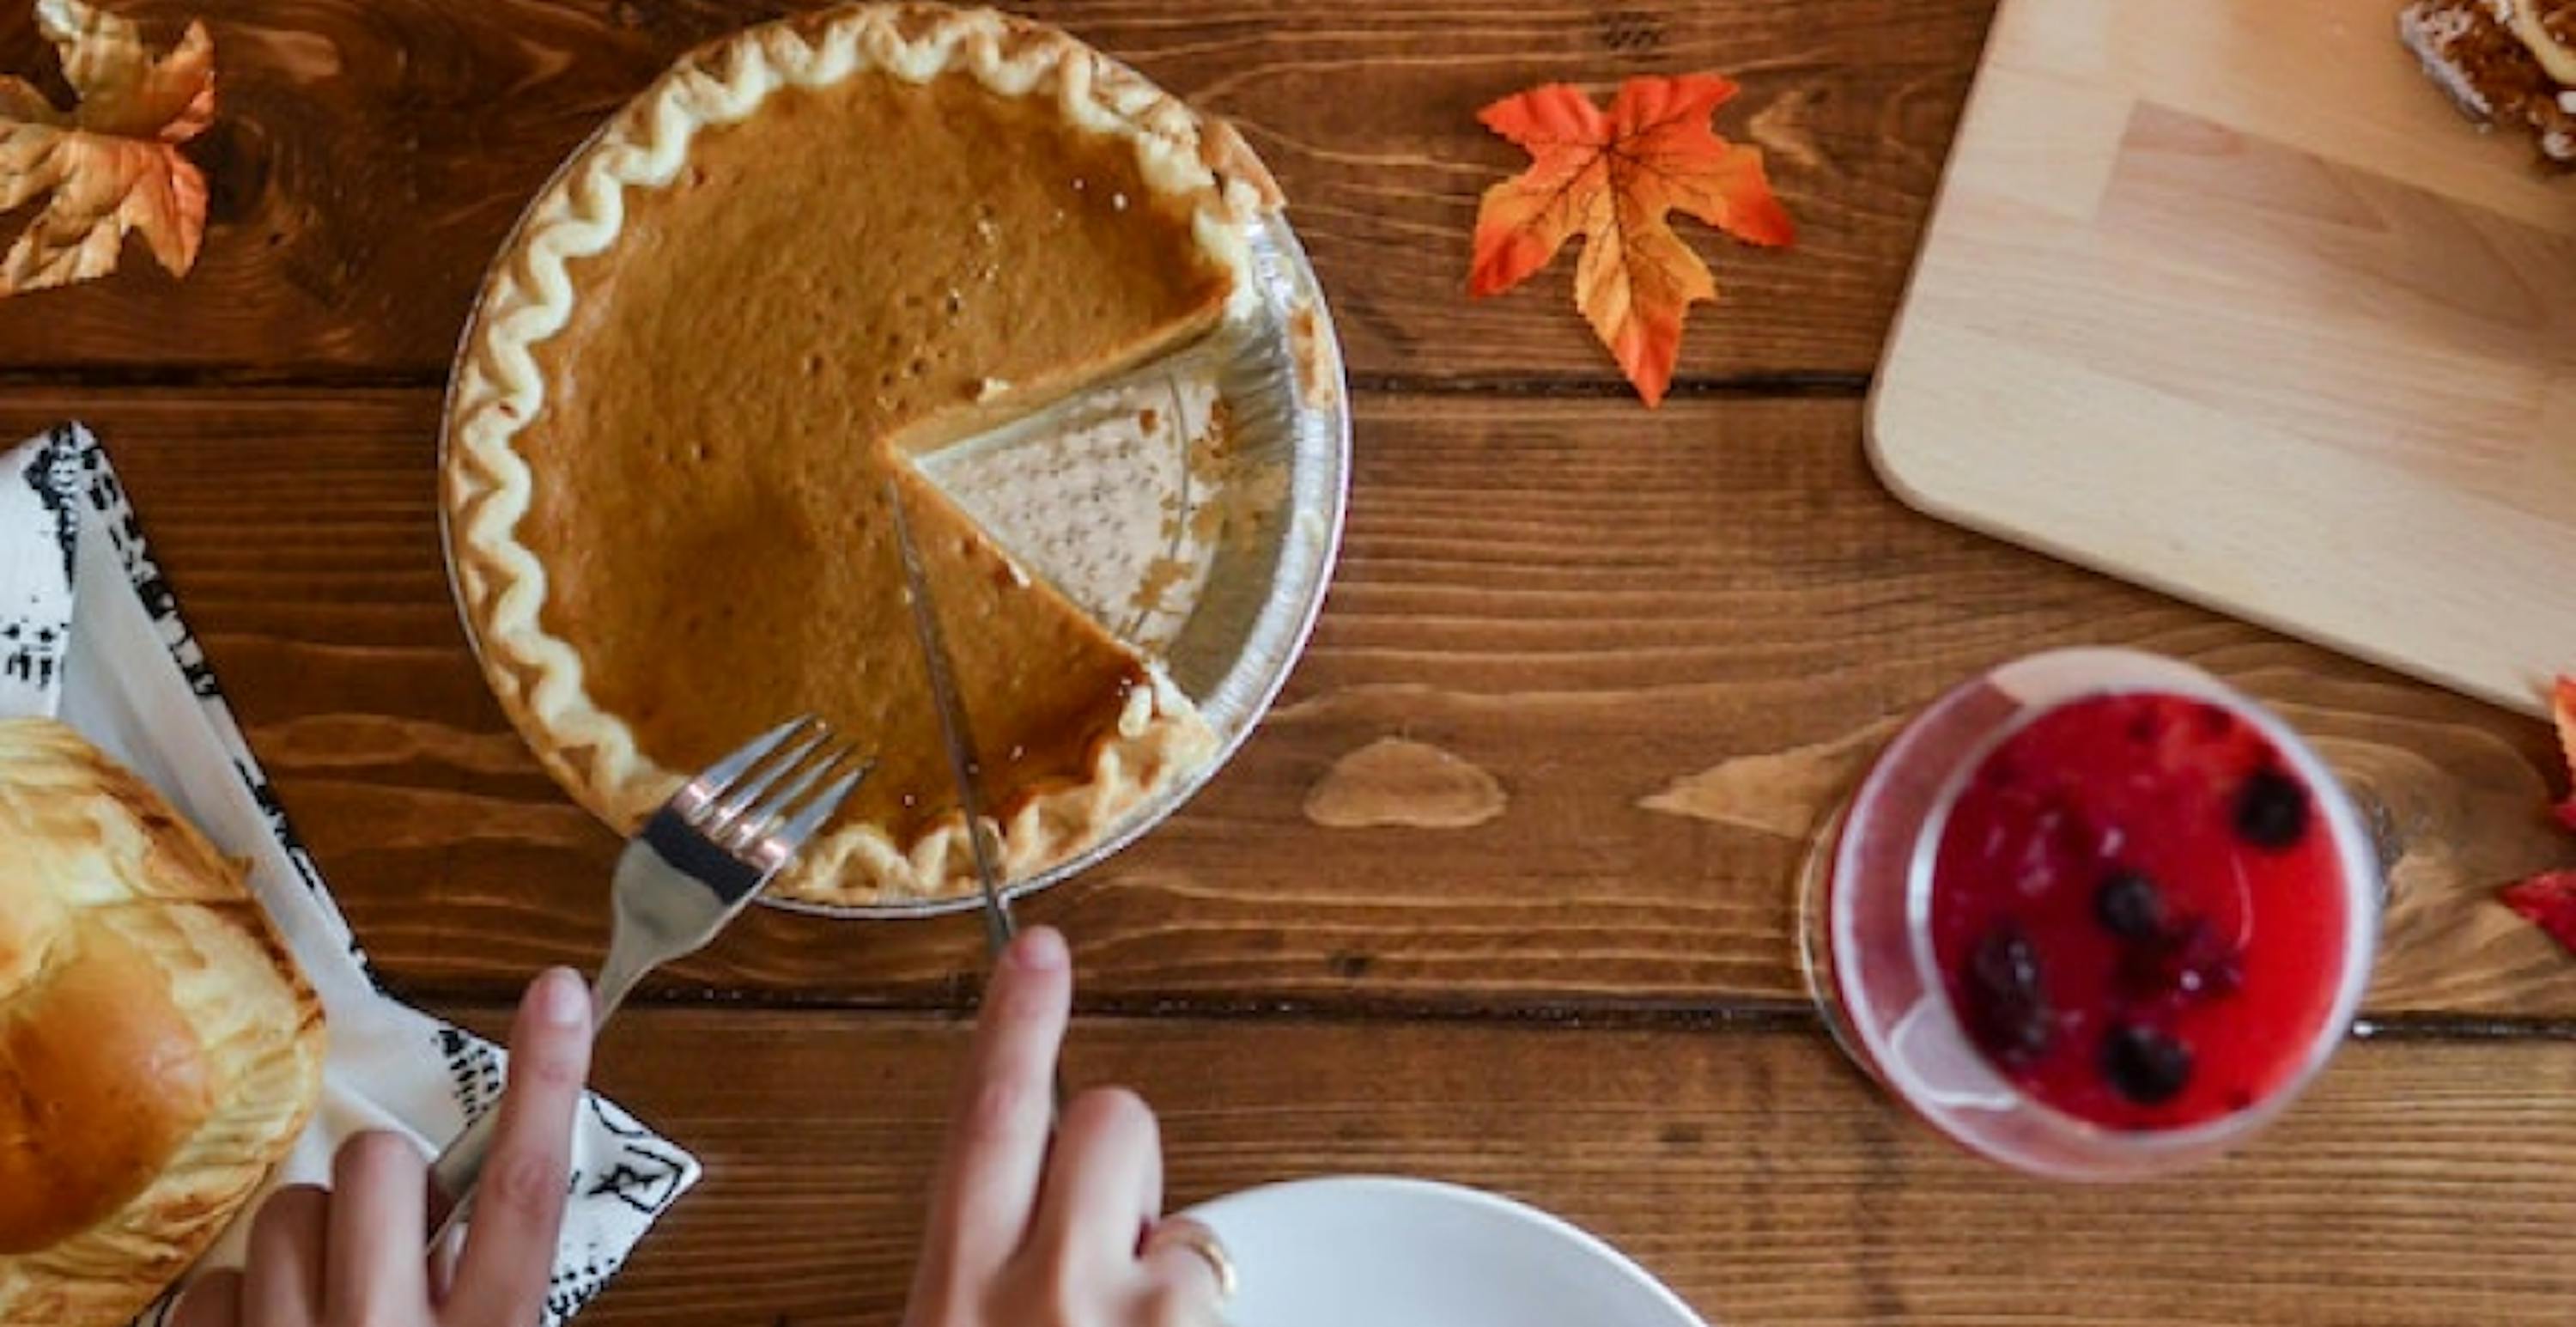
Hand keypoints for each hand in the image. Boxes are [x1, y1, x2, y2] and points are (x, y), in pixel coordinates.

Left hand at [173, 967, 594, 1326]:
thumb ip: (483, 1285)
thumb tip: (448, 1209)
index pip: (526, 1189)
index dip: (546, 1083)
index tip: (558, 991)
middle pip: (380, 1162)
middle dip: (378, 1185)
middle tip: (383, 1251)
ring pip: (287, 1210)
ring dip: (303, 1250)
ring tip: (321, 1314)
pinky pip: (210, 1284)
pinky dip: (235, 1309)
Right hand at [902, 927, 1230, 1326]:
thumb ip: (985, 1263)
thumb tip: (1038, 1202)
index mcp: (953, 1293)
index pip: (987, 1118)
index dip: (1016, 1023)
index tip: (1038, 949)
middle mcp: (1039, 1294)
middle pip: (1107, 1120)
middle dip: (1116, 1141)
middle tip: (1105, 1220)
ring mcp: (1122, 1315)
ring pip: (1173, 1205)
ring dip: (1154, 1250)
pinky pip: (1209, 1273)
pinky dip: (1194, 1314)